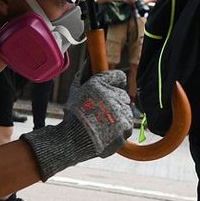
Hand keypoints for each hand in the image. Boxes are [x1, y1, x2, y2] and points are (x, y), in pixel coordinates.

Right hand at [20, 69, 135, 179]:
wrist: (73, 141)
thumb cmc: (73, 114)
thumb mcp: (76, 89)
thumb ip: (85, 73)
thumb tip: (90, 59)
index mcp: (102, 84)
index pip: (119, 77)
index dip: (113, 83)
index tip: (108, 89)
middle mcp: (114, 97)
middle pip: (122, 95)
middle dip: (114, 100)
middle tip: (99, 109)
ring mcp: (122, 114)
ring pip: (126, 110)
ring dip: (117, 114)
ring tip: (100, 122)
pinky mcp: (125, 130)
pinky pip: (126, 125)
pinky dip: (118, 128)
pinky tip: (105, 130)